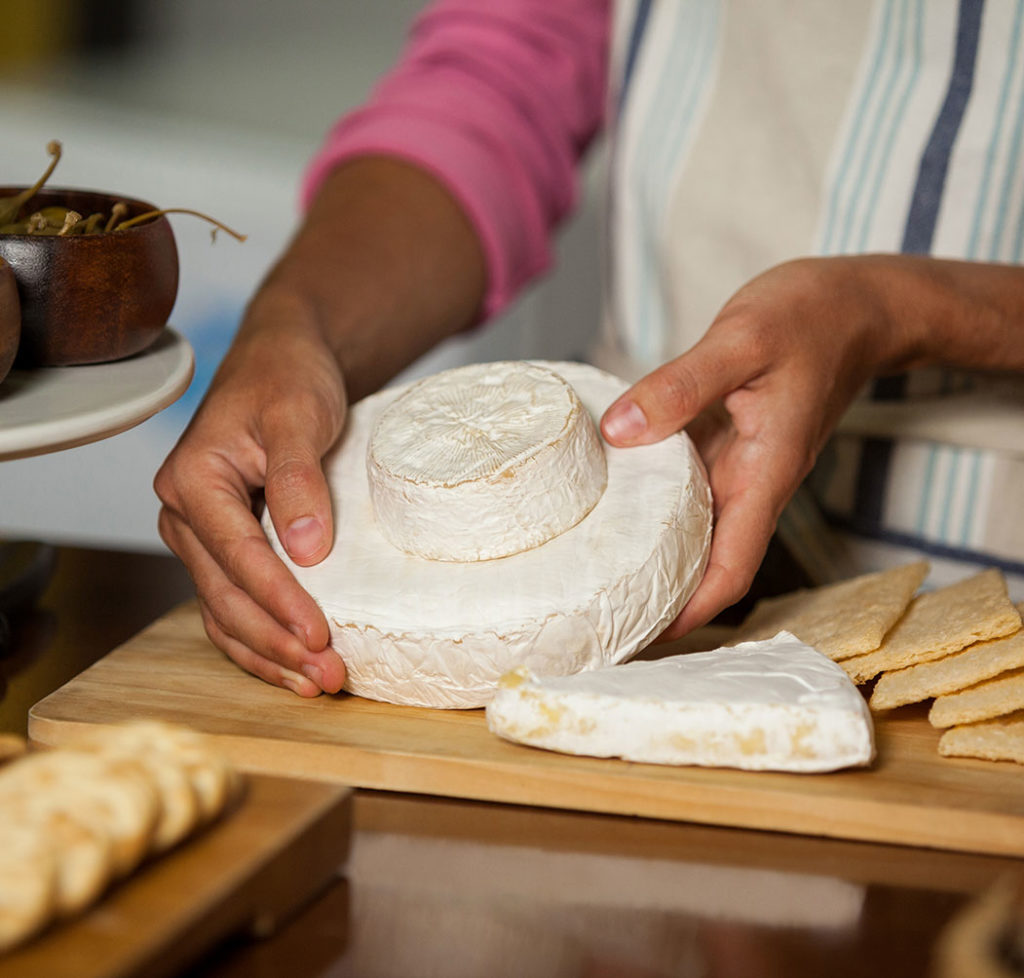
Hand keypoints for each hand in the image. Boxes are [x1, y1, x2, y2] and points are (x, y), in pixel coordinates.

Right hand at [155, 158, 486, 694]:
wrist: (284, 360)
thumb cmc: (288, 378)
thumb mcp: (298, 415)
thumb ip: (297, 478)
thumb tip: (306, 551)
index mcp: (193, 478)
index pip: (237, 555)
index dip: (279, 601)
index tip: (319, 636)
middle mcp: (185, 513)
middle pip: (225, 595)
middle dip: (276, 642)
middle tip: (327, 675)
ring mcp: (202, 534)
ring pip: (224, 611)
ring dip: (268, 653)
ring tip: (316, 683)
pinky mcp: (225, 546)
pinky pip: (233, 604)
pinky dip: (261, 638)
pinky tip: (293, 665)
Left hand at [600, 256, 915, 635]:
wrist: (856, 304)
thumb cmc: (810, 317)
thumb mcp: (741, 341)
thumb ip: (680, 385)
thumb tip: (619, 431)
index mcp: (766, 473)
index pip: (733, 568)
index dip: (693, 612)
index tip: (646, 637)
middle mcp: (753, 482)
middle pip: (708, 563)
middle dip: (663, 598)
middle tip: (600, 616)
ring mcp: (740, 466)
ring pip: (697, 529)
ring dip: (657, 556)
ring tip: (597, 574)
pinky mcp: (728, 443)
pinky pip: (689, 487)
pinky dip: (655, 504)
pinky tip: (615, 502)